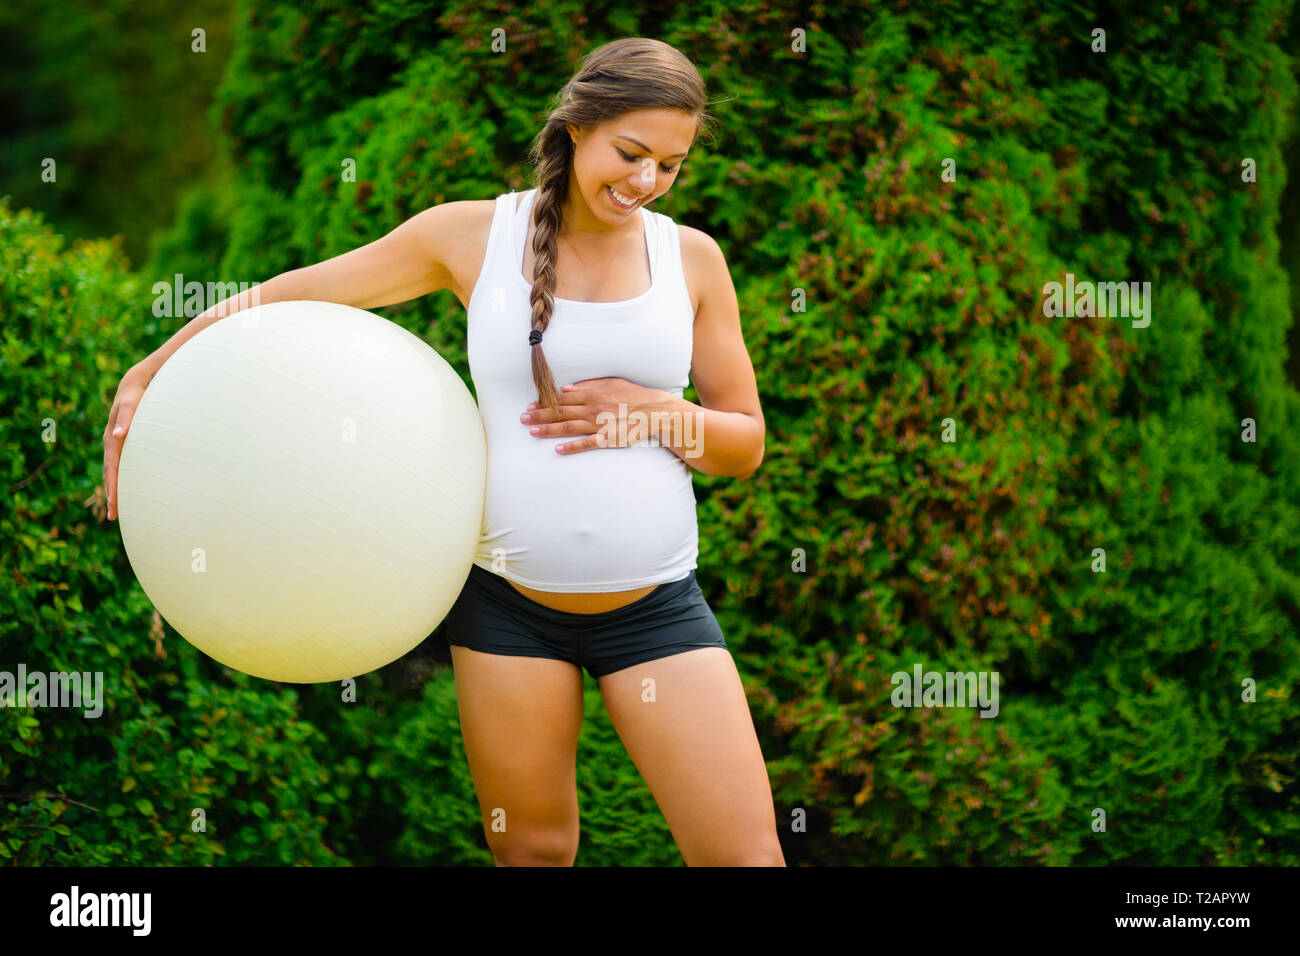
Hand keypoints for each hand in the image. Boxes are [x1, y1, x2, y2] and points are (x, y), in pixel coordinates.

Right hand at [102, 365, 154, 519]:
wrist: (135, 384)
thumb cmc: (137, 394)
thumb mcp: (132, 404)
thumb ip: (126, 418)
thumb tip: (117, 434)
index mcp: (113, 438)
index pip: (112, 466)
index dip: (113, 484)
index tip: (115, 502)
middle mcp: (112, 443)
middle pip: (110, 473)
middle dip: (112, 494)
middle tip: (113, 516)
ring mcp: (117, 444)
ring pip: (113, 471)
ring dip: (114, 490)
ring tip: (115, 510)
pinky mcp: (124, 443)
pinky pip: (120, 465)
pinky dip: (120, 479)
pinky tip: (125, 490)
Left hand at [522, 378, 660, 454]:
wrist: (654, 411)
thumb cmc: (633, 395)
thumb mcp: (611, 383)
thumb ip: (588, 385)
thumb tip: (565, 388)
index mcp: (592, 394)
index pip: (562, 399)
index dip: (544, 403)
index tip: (529, 406)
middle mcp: (592, 408)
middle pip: (560, 412)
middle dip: (539, 416)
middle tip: (522, 419)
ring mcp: (599, 424)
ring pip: (568, 427)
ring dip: (548, 430)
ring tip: (531, 432)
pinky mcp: (608, 439)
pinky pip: (586, 443)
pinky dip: (571, 447)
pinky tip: (557, 450)